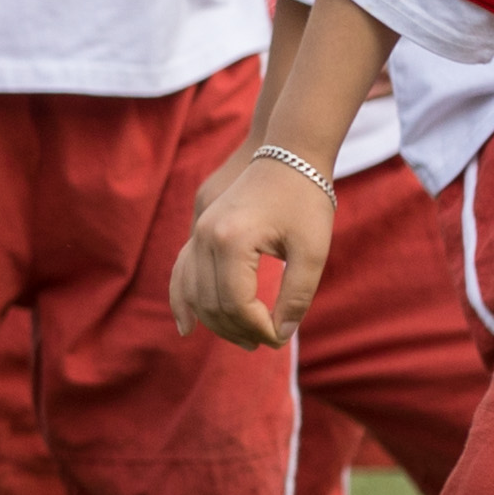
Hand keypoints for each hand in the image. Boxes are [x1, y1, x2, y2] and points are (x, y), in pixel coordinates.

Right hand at [168, 144, 336, 350]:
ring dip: (218, 323)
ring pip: (195, 295)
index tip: (282, 336)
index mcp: (232, 240)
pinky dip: (181, 302)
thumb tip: (280, 334)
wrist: (290, 154)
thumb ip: (298, 296)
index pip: (237, 305)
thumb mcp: (313, 251)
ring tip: (247, 339)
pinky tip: (186, 327)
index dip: (260, 329)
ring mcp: (198, 233)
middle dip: (241, 330)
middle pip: (213, 304)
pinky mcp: (198, 231)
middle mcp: (206, 237)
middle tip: (270, 339)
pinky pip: (180, 274)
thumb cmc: (305, 200)